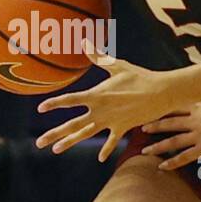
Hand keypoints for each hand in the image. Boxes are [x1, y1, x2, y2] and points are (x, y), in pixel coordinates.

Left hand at [35, 53, 173, 161]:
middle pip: (73, 125)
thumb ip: (99, 57)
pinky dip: (106, 149)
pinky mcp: (123, 127)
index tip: (41, 109)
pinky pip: (111, 141)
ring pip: (86, 134)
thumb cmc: (140, 77)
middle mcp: (100, 111)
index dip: (54, 104)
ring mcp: (111, 121)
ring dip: (70, 142)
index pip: (70, 100)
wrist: (161, 93)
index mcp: (97, 95)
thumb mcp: (118, 66)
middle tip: (39, 143)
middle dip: (55, 134)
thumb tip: (84, 42)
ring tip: (56, 150)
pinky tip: (100, 159)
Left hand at [140, 96, 200, 168]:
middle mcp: (196, 119)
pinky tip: (163, 167)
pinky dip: (173, 162)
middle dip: (155, 125)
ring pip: (173, 140)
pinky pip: (185, 156)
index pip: (177, 106)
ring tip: (145, 150)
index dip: (164, 108)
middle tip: (142, 128)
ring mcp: (199, 134)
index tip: (155, 108)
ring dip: (157, 146)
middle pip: (170, 122)